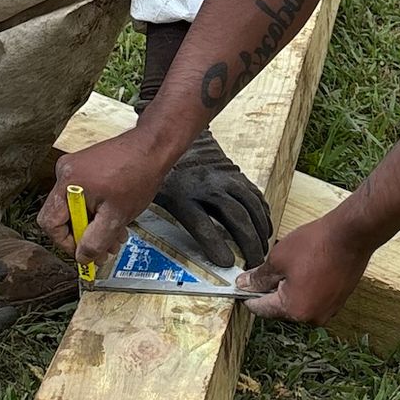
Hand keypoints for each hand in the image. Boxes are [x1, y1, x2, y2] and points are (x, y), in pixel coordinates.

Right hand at [41, 126, 176, 270]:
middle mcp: (65, 172)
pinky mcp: (85, 166)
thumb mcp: (116, 216)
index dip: (66, 243)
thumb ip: (96, 241)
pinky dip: (97, 209)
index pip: (49, 222)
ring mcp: (75, 167)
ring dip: (94, 225)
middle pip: (62, 216)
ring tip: (115, 234)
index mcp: (67, 183)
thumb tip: (82, 257)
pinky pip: (83, 195)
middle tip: (105, 248)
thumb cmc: (138, 174)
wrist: (153, 147)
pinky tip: (115, 216)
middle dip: (85, 235)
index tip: (85, 252)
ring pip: (75, 207)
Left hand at [154, 136, 272, 269]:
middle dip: (248, 242)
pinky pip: (253, 194)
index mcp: (182, 196)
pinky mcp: (234, 173)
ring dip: (260, 228)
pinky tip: (265, 225)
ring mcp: (224, 178)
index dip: (215, 245)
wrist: (172, 136)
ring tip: (264, 248)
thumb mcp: (149, 195)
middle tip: (253, 262)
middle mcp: (207, 187)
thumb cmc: (161, 171)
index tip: (226, 263)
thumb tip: (134, 239)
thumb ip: (147, 217)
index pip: (202, 225)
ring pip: (249, 205)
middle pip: (235, 217)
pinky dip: (262, 211)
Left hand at [239, 209, 372, 325]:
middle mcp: (312, 317)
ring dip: (289, 289)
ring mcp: (328, 310)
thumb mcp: (278, 258)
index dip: (248, 296)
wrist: (352, 234)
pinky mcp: (339, 301)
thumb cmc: (316, 244)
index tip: (241, 286)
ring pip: (298, 303)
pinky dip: (306, 287)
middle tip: (264, 270)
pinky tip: (305, 268)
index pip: (261, 309)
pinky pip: (314, 298)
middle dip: (270, 291)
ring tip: (289, 266)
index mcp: (295, 310)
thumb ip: (259, 277)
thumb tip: (243, 284)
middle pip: (280, 309)